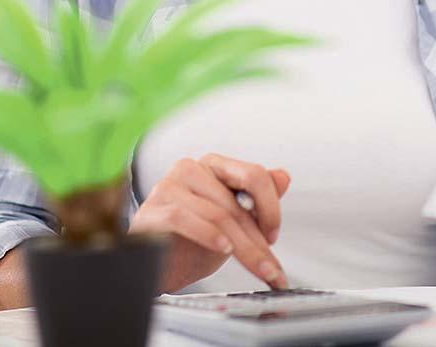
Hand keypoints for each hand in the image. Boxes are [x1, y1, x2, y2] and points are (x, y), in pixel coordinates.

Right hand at [130, 153, 290, 292]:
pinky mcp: (151, 210)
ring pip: (217, 214)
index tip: (273, 236)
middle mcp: (190, 169)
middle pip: (236, 203)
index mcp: (214, 166)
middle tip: (273, 270)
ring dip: (242, 248)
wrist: (157, 267)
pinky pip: (183, 218)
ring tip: (256, 269)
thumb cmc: (193, 242)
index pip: (253, 175)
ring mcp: (168, 186)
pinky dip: (207, 235)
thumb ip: (256, 198)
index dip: (270, 207)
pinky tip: (222, 249)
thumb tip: (283, 176)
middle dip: (258, 242)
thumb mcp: (233, 221)